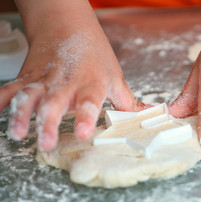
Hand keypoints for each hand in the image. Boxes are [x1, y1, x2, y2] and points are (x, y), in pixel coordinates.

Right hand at [0, 5, 143, 151]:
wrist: (67, 25)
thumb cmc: (94, 53)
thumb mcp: (115, 76)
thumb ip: (129, 100)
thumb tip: (150, 114)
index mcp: (91, 83)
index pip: (90, 102)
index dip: (87, 117)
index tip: (84, 133)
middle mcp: (67, 82)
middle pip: (56, 103)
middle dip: (49, 123)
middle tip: (47, 143)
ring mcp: (45, 78)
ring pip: (30, 96)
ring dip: (22, 114)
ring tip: (18, 133)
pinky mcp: (29, 75)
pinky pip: (13, 88)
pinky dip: (3, 99)